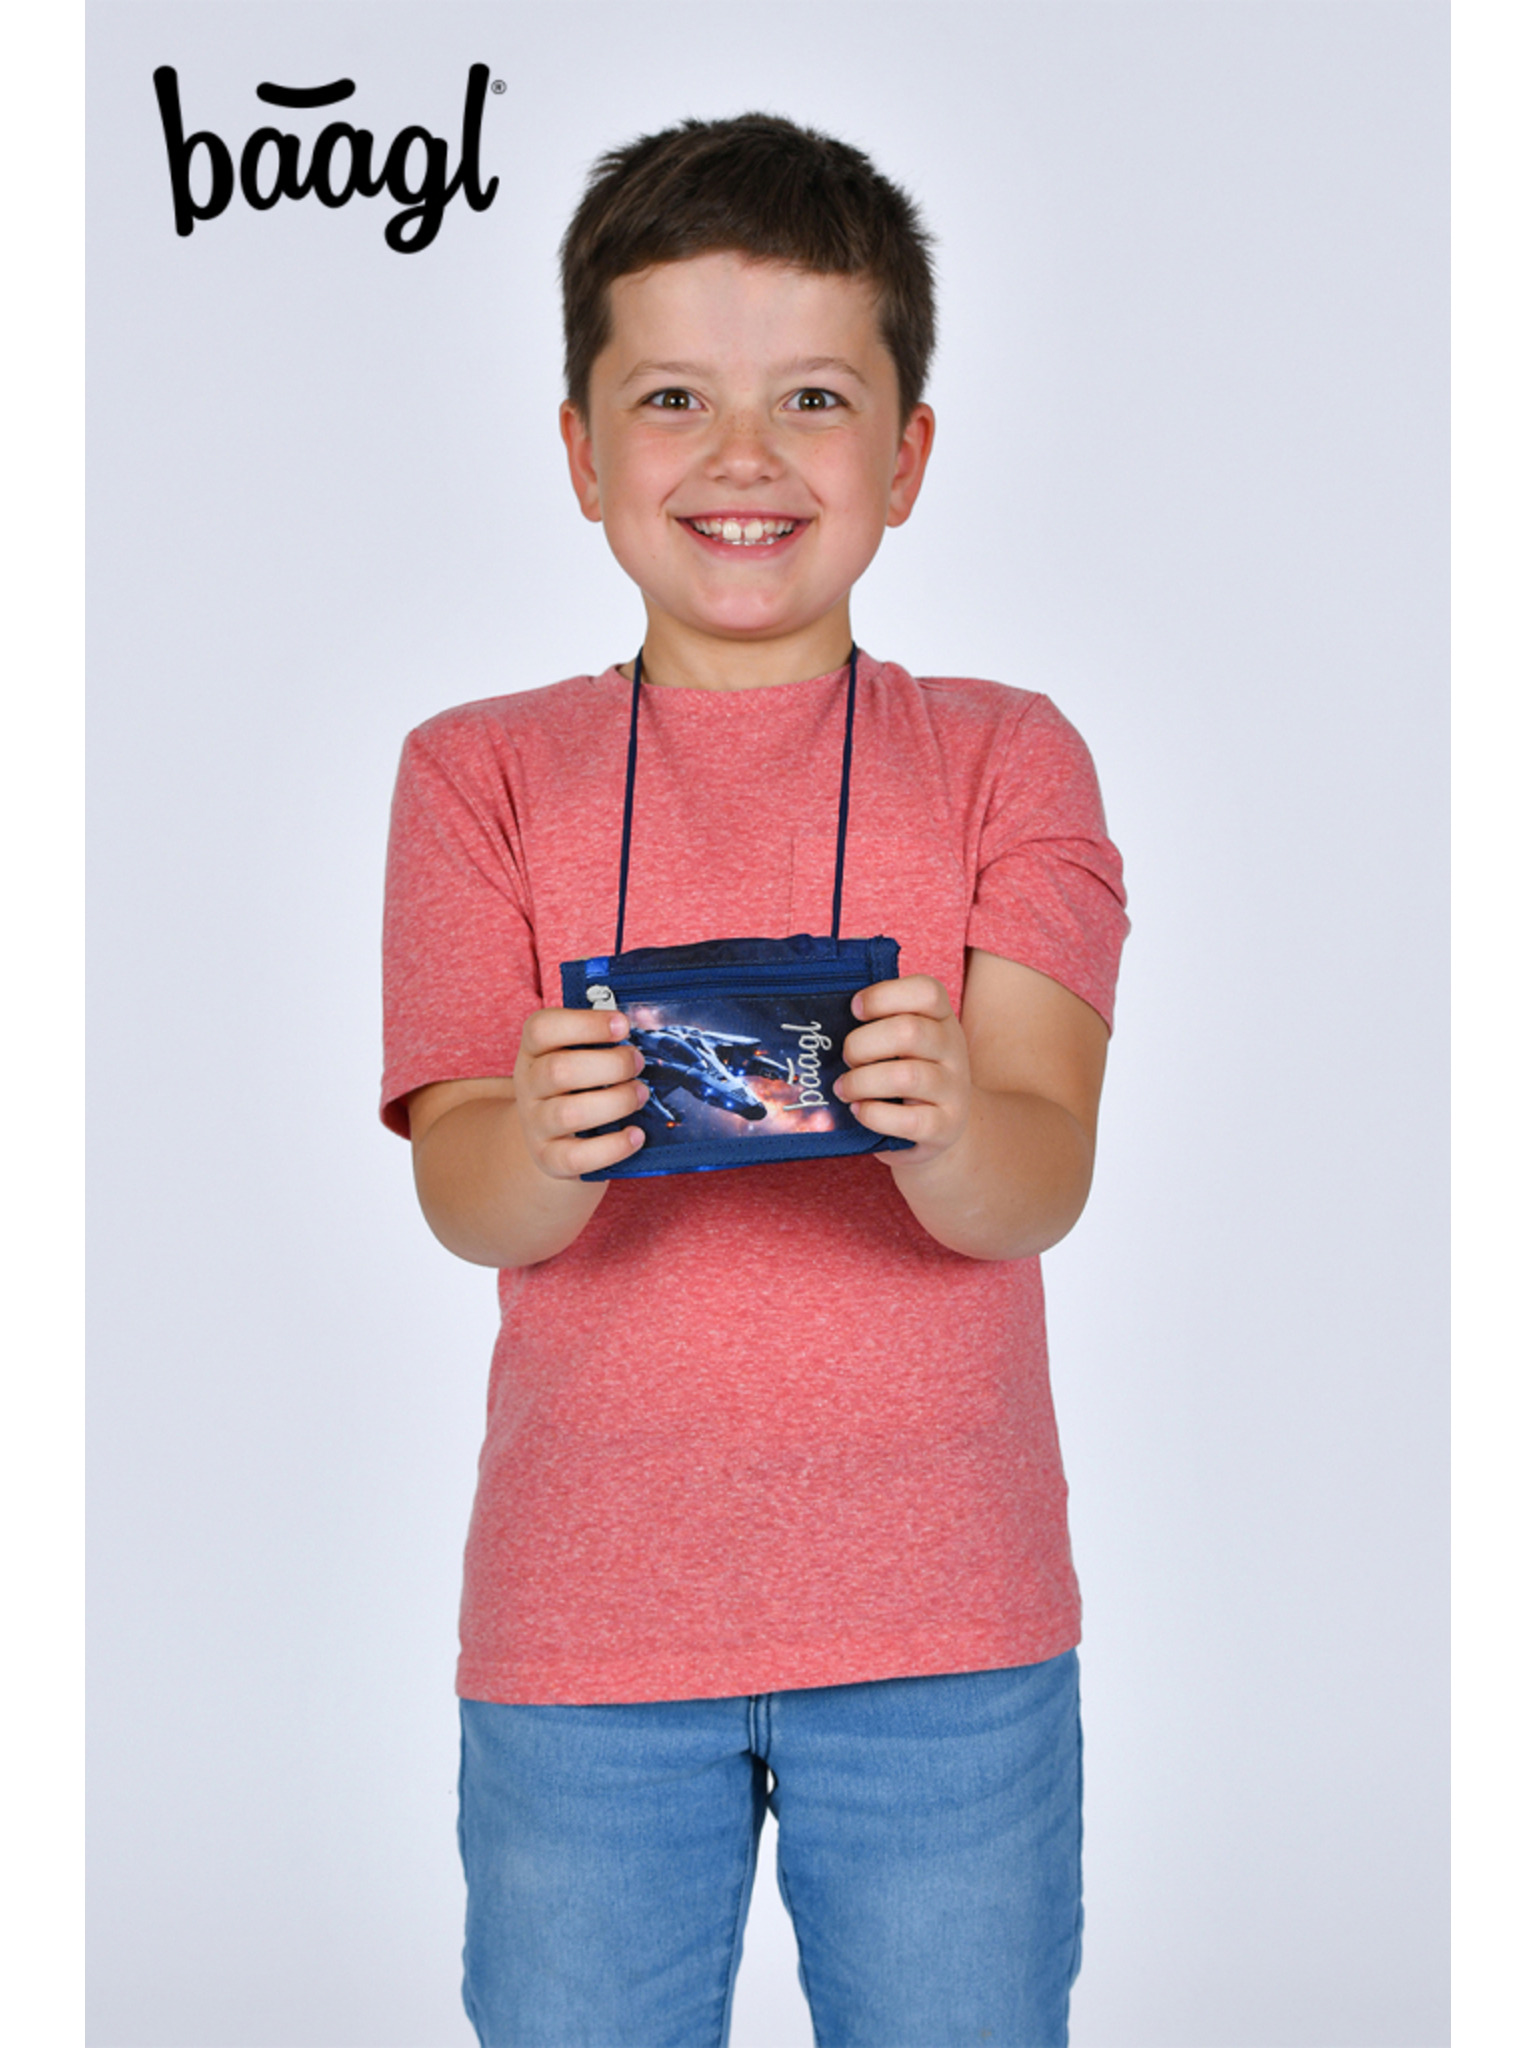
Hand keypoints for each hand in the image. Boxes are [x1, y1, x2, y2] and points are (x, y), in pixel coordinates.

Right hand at [512, 1007, 648, 1178]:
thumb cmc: (577, 1085)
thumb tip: (649, 1019)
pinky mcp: (549, 1158)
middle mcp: (528, 1085)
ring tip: (640, 1094)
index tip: (623, 1025)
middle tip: (638, 1063)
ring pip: (569, 1113)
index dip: (585, 1024)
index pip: (542, 1028)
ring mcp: (535, 1124)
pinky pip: (577, 1157)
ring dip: (616, 1101)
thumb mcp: (579, 1056)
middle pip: (558, 1071)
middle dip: (610, 1065)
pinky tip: (636, 1135)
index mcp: (534, 1050)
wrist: (553, 1137)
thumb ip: (606, 1038)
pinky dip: (613, 1147)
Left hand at [834, 975, 970, 1166]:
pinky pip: (908, 1120)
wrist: (944, 1124)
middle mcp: (953, 1049)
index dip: (882, 996)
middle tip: (847, 1058)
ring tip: (845, 1089)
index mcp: (942, 1018)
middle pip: (908, 1032)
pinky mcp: (945, 1126)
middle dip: (861, 1045)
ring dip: (861, 1082)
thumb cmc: (908, 1072)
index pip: (925, 991)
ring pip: (906, 1077)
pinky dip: (873, 1115)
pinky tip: (860, 1111)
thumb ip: (880, 1024)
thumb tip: (827, 1020)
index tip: (855, 1010)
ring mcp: (953, 1089)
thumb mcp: (905, 1041)